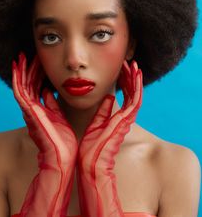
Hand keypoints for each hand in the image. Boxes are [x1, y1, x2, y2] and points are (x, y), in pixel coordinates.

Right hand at [12, 52, 78, 167]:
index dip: (37, 74)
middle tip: (30, 55)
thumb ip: (52, 104)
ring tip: (22, 57)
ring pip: (22, 85)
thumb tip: (49, 91)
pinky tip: (17, 67)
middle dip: (28, 69)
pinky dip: (17, 79)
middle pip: (28, 84)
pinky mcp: (29, 112)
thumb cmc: (63, 139)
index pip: (36, 87)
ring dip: (21, 71)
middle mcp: (32, 109)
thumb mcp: (59, 116)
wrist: (64, 155)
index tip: (40, 62)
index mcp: (40, 109)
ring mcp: (29, 110)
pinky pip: (20, 92)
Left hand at [76, 60, 142, 215]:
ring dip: (135, 79)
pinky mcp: (125, 120)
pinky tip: (135, 74)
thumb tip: (107, 97)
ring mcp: (126, 119)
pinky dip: (136, 87)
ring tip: (133, 65)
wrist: (88, 163)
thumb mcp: (95, 123)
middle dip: (130, 77)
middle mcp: (124, 118)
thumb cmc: (90, 147)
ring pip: (136, 94)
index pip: (125, 96)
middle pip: (132, 93)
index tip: (121, 69)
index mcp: (117, 118)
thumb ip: (102, 111)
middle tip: (129, 63)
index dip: (124, 82)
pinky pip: (134, 100)